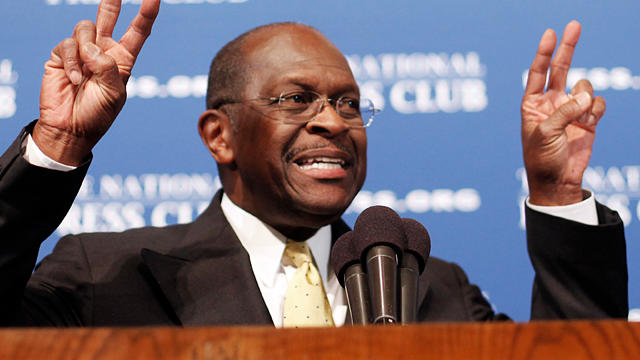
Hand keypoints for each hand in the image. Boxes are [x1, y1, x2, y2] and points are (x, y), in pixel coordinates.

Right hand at [34, 0, 159, 165]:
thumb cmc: (97, 114)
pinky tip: (75, 80)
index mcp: (123, 60)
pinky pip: (68, 45)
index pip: (138, 32)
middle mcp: (103, 52)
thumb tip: (92, 48)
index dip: (146, 14)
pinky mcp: (62, 55)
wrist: (71, 128)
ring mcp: (82, 52)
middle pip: (109, 17)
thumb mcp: (114, 93)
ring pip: (85, 28)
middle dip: (112, 2)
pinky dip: (73, 62)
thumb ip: (108, 67)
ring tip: (85, 74)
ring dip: (87, 49)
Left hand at [521, 21, 605, 205]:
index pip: (537, 72)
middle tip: (573, 25)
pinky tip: (589, 123)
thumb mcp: (545, 133)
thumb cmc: (542, 158)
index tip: (549, 33)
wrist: (558, 181)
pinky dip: (595, 110)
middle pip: (560, 68)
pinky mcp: (588, 119)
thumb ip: (564, 111)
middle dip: (567, 48)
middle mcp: (551, 102)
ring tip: (579, 116)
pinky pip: (597, 103)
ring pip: (584, 87)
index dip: (544, 52)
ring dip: (585, 97)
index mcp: (533, 104)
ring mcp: (570, 109)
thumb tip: (585, 95)